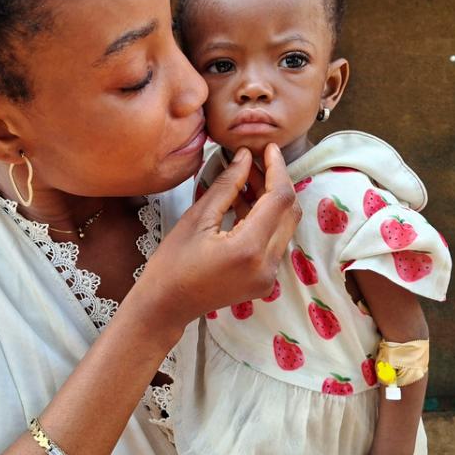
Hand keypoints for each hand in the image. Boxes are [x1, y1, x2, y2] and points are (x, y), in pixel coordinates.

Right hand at [133, 144, 300, 338]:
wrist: (166, 306)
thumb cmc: (172, 263)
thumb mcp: (197, 218)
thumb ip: (227, 185)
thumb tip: (246, 157)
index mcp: (249, 248)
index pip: (280, 198)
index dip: (277, 168)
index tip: (268, 149)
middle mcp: (267, 265)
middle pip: (289, 212)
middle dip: (275, 182)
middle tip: (255, 162)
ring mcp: (269, 276)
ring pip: (285, 226)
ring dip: (271, 201)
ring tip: (247, 179)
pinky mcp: (265, 280)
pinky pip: (275, 242)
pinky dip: (265, 220)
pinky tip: (245, 204)